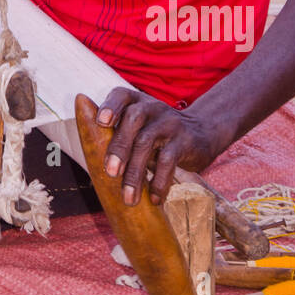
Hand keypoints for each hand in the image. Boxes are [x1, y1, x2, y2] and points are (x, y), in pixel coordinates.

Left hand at [95, 88, 216, 206]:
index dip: (110, 106)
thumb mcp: (140, 127)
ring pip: (147, 142)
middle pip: (133, 119)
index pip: (121, 95)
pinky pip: (169, 160)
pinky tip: (155, 199)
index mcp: (136, 101)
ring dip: (135, 172)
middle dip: (119, 146)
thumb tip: (93, 160)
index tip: (101, 122)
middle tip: (110, 172)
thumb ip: (118, 134)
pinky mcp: (185, 141)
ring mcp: (169, 122)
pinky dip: (160, 181)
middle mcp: (152, 107)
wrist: (202, 132)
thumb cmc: (157, 133)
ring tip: (128, 197)